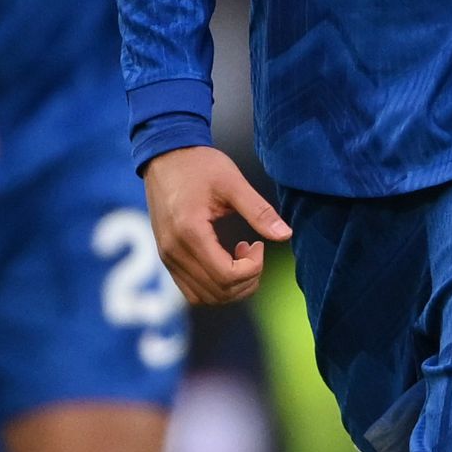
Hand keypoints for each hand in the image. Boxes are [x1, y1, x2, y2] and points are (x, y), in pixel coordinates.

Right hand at [142, 144, 290, 305]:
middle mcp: (174, 251)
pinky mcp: (165, 257)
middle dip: (246, 279)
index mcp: (190, 233)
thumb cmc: (199, 164)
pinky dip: (213, 285)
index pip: (226, 276)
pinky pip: (190, 289)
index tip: (258, 244)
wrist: (165, 155)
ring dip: (230, 287)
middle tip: (254, 250)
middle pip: (217, 292)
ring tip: (240, 256)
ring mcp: (166, 257)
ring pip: (203, 297)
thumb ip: (259, 211)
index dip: (252, 268)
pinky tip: (224, 259)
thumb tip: (286, 235)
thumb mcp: (233, 182)